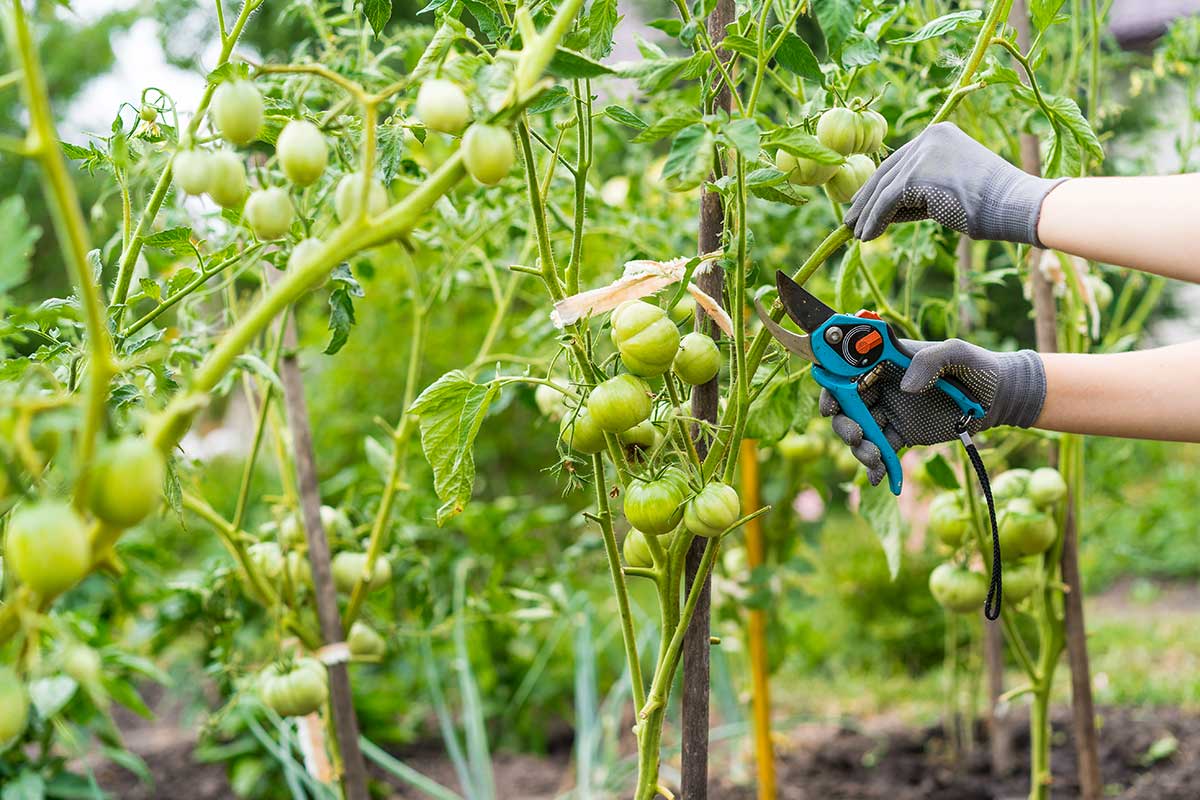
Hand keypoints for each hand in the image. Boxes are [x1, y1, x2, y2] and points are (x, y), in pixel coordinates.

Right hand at [820, 339, 1045, 485]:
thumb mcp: (958, 353)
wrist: (1000, 397)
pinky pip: (882, 451)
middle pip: (847, 406)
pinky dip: (877, 467)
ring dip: (860, 449)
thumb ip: (930, 361)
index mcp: (887, 362)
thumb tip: (904, 386)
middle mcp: (882, 387)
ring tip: (876, 459)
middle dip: (844, 425)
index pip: (847, 372)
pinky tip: (881, 479)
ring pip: (861, 432)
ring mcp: (890, 412)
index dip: (832, 388)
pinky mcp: (902, 434)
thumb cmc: (978, 367)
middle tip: (857, 437)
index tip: (830, 407)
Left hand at [844, 122, 1064, 244]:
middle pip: (886, 172)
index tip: (863, 203)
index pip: (899, 161)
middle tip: (851, 219)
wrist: (1014, 204)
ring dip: (866, 214)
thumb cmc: (990, 204)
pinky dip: (874, 221)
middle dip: (866, 198)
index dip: (878, 185)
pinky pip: (886, 202)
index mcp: (938, 134)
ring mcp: (921, 154)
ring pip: (883, 189)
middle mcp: (928, 137)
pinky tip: (867, 237)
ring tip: (855, 233)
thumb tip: (886, 209)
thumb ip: (919, 191)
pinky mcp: (916, 176)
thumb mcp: (948, 189)